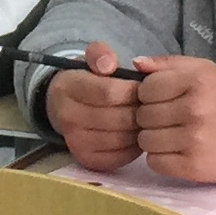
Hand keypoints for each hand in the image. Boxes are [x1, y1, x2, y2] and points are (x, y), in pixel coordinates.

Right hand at [45, 41, 143, 169]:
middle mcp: (67, 117)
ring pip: (121, 139)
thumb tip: (108, 64)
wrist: (63, 106)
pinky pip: (120, 157)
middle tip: (152, 105)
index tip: (143, 87)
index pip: (108, 92)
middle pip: (117, 118)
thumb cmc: (86, 80)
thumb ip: (100, 54)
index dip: (132, 90)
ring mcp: (75, 142)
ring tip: (146, 119)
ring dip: (140, 129)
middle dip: (139, 111)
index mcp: (68, 88)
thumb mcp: (90, 59)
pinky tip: (136, 133)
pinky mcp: (87, 160)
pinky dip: (135, 147)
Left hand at [128, 55, 215, 183]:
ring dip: (153, 139)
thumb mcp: (206, 70)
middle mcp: (193, 109)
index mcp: (195, 81)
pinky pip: (154, 162)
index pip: (146, 89)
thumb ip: (169, 64)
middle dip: (150, 118)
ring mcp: (193, 140)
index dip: (149, 95)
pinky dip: (160, 158)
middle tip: (167, 119)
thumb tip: (136, 63)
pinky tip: (175, 151)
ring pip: (145, 140)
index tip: (162, 99)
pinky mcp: (193, 166)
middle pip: (143, 116)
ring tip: (171, 136)